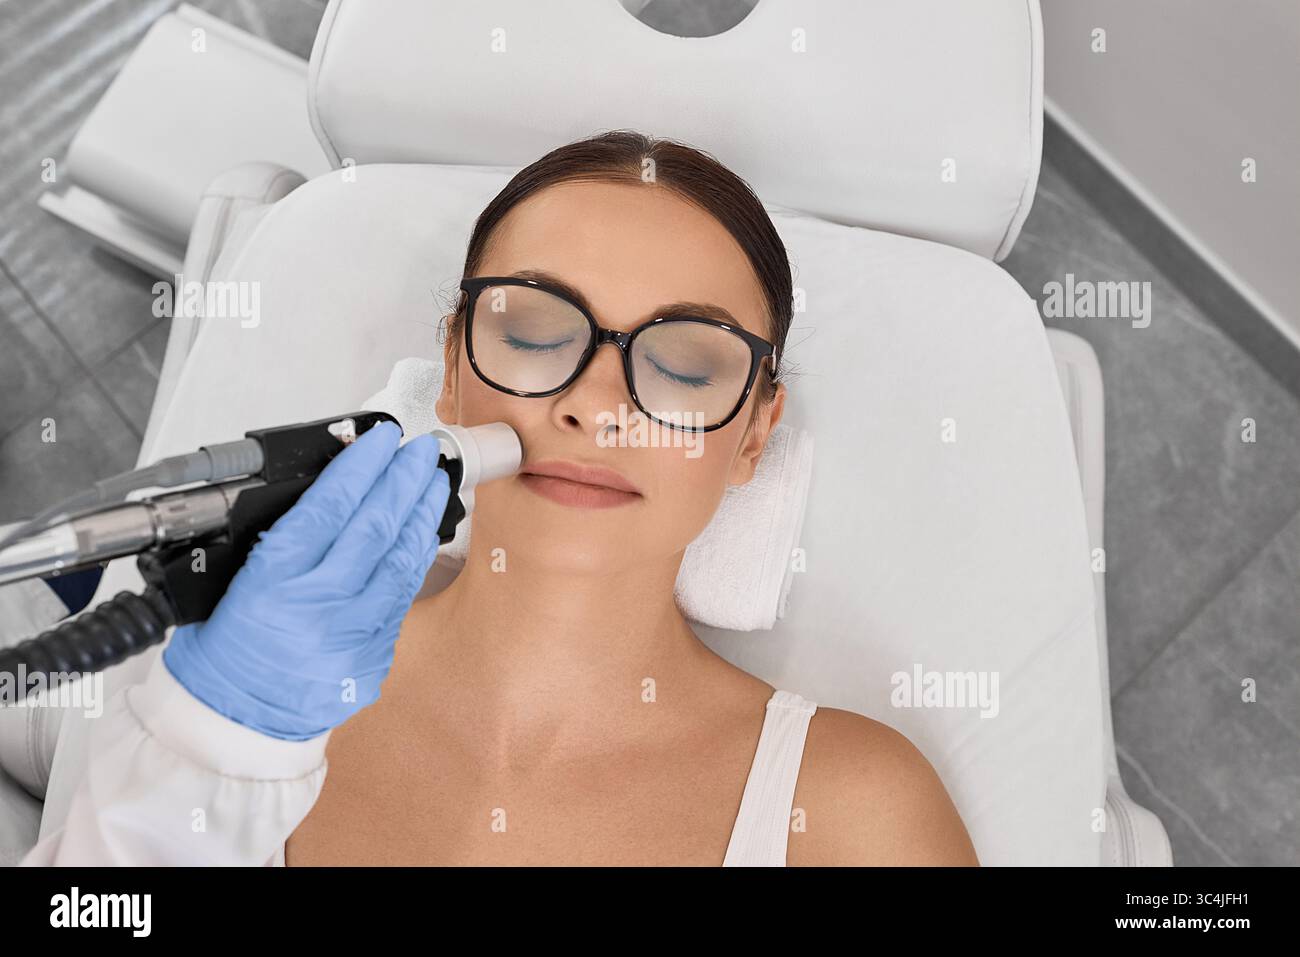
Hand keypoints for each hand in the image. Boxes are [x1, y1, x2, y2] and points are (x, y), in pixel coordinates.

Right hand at [162, 420, 451, 739]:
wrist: (231, 725)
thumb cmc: (222, 654)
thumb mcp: (228, 582)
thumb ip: (278, 539)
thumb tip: (328, 492)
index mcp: (272, 582)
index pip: (330, 507)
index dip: (362, 466)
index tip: (382, 440)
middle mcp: (317, 608)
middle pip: (374, 527)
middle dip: (403, 480)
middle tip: (420, 451)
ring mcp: (350, 637)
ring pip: (399, 561)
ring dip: (420, 515)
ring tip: (433, 481)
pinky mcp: (372, 660)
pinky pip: (401, 598)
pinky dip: (414, 559)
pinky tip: (422, 534)